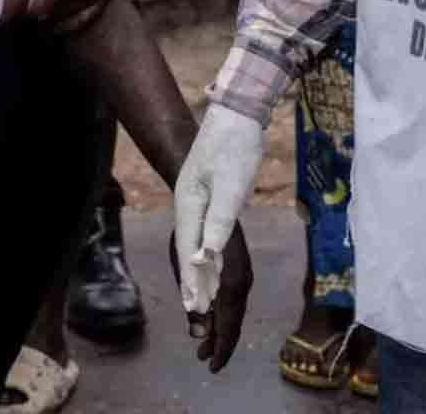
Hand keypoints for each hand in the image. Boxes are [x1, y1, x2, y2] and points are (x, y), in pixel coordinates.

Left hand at [0, 0, 123, 25]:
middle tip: (32, 6)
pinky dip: (80, 13)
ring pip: (73, 16)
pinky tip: (70, 8)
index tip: (20, 6)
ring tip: (50, 5)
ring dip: (61, 14)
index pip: (36, 10)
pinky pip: (91, 12)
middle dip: (42, 12)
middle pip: (53, 15)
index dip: (27, 10)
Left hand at [169, 223, 252, 371]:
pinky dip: (221, 313)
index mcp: (233, 281)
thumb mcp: (184, 265)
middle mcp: (242, 279)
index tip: (212, 367)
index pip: (229, 323)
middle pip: (233, 320)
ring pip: (233, 310)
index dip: (221, 346)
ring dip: (219, 329)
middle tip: (205, 362)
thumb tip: (197, 334)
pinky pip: (231, 298)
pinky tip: (211, 318)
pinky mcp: (237, 266)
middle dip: (220, 342)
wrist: (208, 190)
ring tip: (204, 347)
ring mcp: (242, 272)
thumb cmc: (192, 225)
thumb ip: (192, 300)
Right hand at [173, 104, 263, 313]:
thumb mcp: (230, 184)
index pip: (189, 248)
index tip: (195, 305)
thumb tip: (208, 256)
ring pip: (197, 241)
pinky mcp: (209, 194)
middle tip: (198, 311)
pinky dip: (210, 252)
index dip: (193, 278)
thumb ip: (218, 221)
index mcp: (188, 202)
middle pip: (190, 248)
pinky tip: (214, 263)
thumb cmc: (235, 146)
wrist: (237, 113)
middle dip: (194, 280)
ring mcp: (197, 199)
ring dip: (202, 270)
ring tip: (206, 296)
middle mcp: (188, 203)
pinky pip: (206, 231)